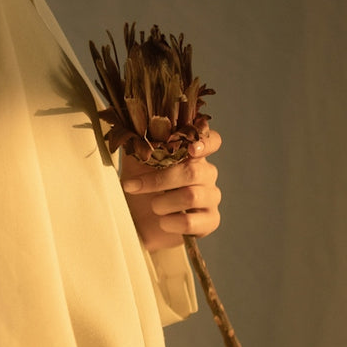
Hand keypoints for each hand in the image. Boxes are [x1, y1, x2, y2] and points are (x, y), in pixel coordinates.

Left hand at [120, 130, 221, 253]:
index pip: (212, 141)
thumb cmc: (138, 186)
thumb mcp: (135, 161)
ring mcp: (210, 197)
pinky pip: (191, 221)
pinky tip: (163, 222)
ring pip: (192, 196)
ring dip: (163, 203)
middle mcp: (206, 174)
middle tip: (134, 186)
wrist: (135, 221)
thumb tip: (136, 123)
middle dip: (160, 180)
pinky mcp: (209, 221)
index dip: (206, 143)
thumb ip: (141, 141)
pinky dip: (170, 222)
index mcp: (191, 154)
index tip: (191, 149)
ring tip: (153, 207)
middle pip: (194, 171)